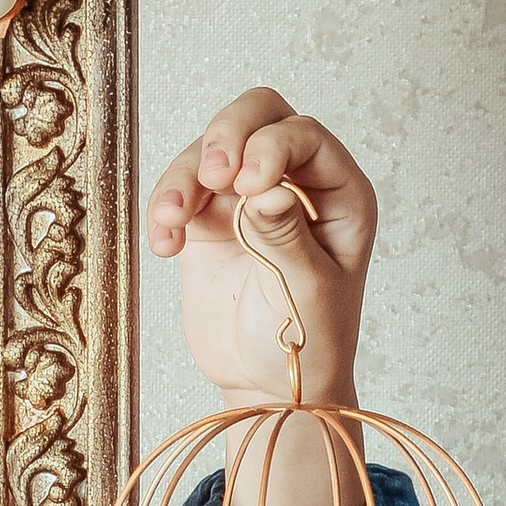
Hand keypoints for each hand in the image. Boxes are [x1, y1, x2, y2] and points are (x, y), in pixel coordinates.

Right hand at [147, 86, 375, 410]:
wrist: (270, 390)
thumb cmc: (308, 345)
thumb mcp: (306, 292)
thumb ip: (285, 238)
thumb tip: (264, 189)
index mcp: (340, 194)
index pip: (304, 136)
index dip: (272, 146)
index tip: (246, 184)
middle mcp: (295, 183)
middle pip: (258, 114)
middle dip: (228, 133)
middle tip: (212, 176)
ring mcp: (247, 198)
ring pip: (211, 149)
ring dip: (185, 176)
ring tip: (173, 222)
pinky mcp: (208, 221)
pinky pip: (180, 191)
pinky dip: (165, 208)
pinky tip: (165, 246)